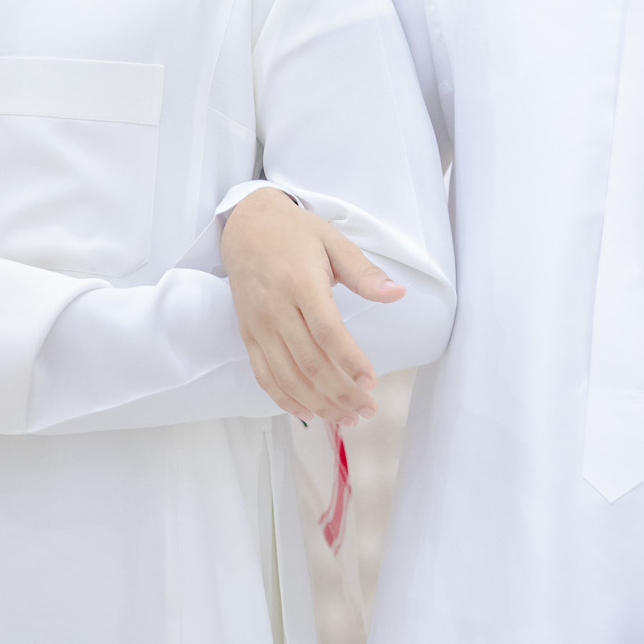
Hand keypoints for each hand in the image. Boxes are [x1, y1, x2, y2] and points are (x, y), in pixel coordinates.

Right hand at [220, 188, 403, 425]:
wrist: (246, 226)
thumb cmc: (295, 233)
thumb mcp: (334, 241)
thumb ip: (364, 272)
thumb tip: (397, 293)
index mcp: (301, 283)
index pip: (327, 331)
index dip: (349, 360)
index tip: (371, 381)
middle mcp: (276, 308)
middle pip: (309, 362)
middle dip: (340, 392)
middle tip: (367, 410)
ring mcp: (258, 325)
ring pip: (287, 376)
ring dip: (318, 403)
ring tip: (345, 418)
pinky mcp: (248, 335)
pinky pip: (264, 375)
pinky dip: (285, 399)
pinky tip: (309, 412)